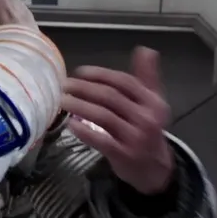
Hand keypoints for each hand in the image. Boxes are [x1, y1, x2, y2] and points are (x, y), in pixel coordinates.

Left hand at [62, 47, 174, 194]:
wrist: (155, 168)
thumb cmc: (147, 128)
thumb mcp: (152, 102)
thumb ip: (146, 77)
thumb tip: (145, 49)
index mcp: (153, 101)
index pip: (124, 82)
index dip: (100, 74)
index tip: (80, 72)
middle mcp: (147, 118)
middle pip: (110, 97)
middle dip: (84, 88)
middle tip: (64, 85)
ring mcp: (135, 137)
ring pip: (103, 116)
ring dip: (79, 106)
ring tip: (62, 101)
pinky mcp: (123, 154)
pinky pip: (101, 140)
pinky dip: (84, 131)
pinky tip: (71, 124)